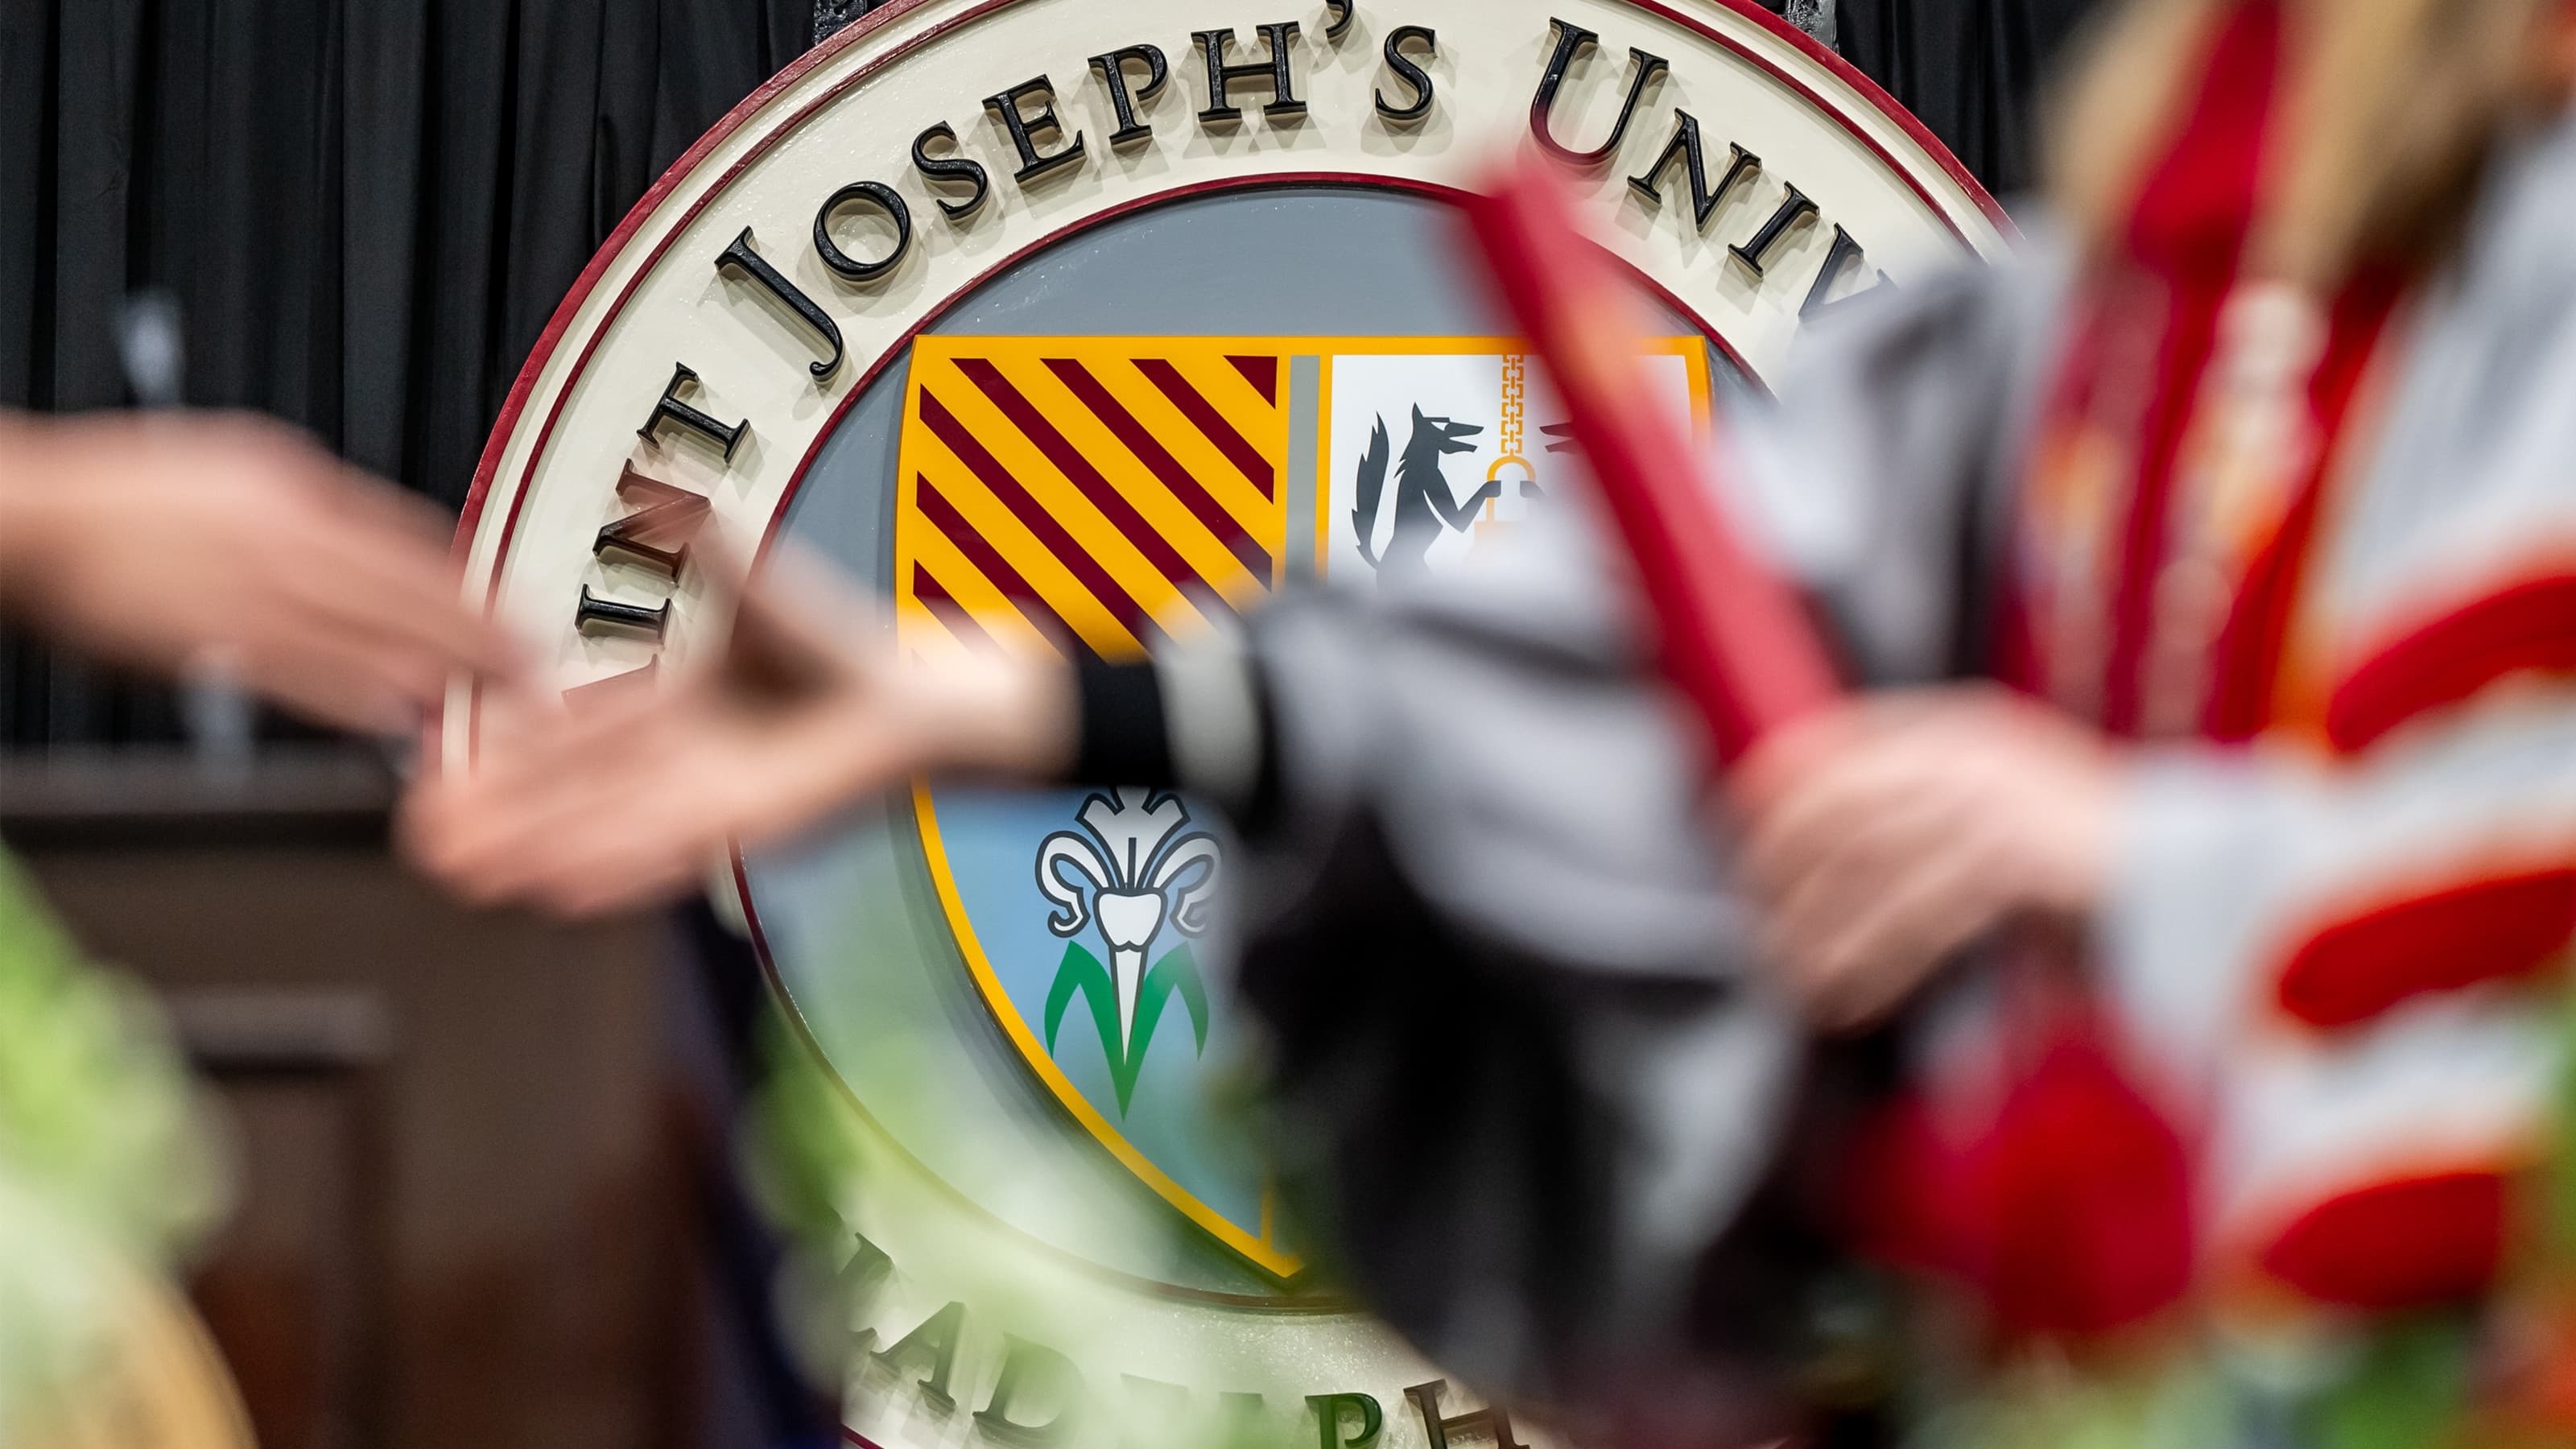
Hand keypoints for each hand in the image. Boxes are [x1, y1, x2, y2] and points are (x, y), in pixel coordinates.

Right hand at [0, 411, 521, 732]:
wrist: (37, 518)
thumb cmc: (131, 499)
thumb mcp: (242, 476)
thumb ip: (316, 518)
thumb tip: (386, 553)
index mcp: (294, 491)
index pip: (410, 542)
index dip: (471, 586)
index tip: (518, 612)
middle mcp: (282, 536)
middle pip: (405, 590)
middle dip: (476, 631)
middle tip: (532, 663)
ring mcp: (248, 588)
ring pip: (364, 634)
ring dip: (434, 668)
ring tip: (490, 695)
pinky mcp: (209, 641)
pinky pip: (296, 672)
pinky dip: (353, 693)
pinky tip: (396, 711)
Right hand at [400, 542, 1076, 917]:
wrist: (917, 696)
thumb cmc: (837, 648)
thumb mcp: (747, 579)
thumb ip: (691, 538)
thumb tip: (646, 483)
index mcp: (664, 708)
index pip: (565, 734)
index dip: (501, 749)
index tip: (438, 761)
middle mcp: (676, 762)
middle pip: (568, 792)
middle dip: (497, 811)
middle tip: (423, 833)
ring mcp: (708, 796)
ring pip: (602, 828)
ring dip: (537, 848)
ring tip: (469, 871)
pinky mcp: (748, 821)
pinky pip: (669, 850)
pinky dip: (618, 868)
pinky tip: (564, 889)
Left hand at [1735, 687, 2120, 1031]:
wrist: (2206, 872)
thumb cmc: (2086, 854)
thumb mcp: (1998, 799)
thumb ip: (1926, 803)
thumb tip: (1825, 842)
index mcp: (1964, 726)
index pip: (1845, 739)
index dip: (1784, 778)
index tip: (1736, 817)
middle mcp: (1977, 754)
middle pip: (1847, 805)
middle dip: (1786, 861)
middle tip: (1754, 913)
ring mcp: (2002, 805)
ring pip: (1874, 870)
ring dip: (1821, 929)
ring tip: (1788, 972)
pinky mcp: (2024, 866)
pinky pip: (1923, 923)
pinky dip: (1874, 965)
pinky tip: (1845, 998)